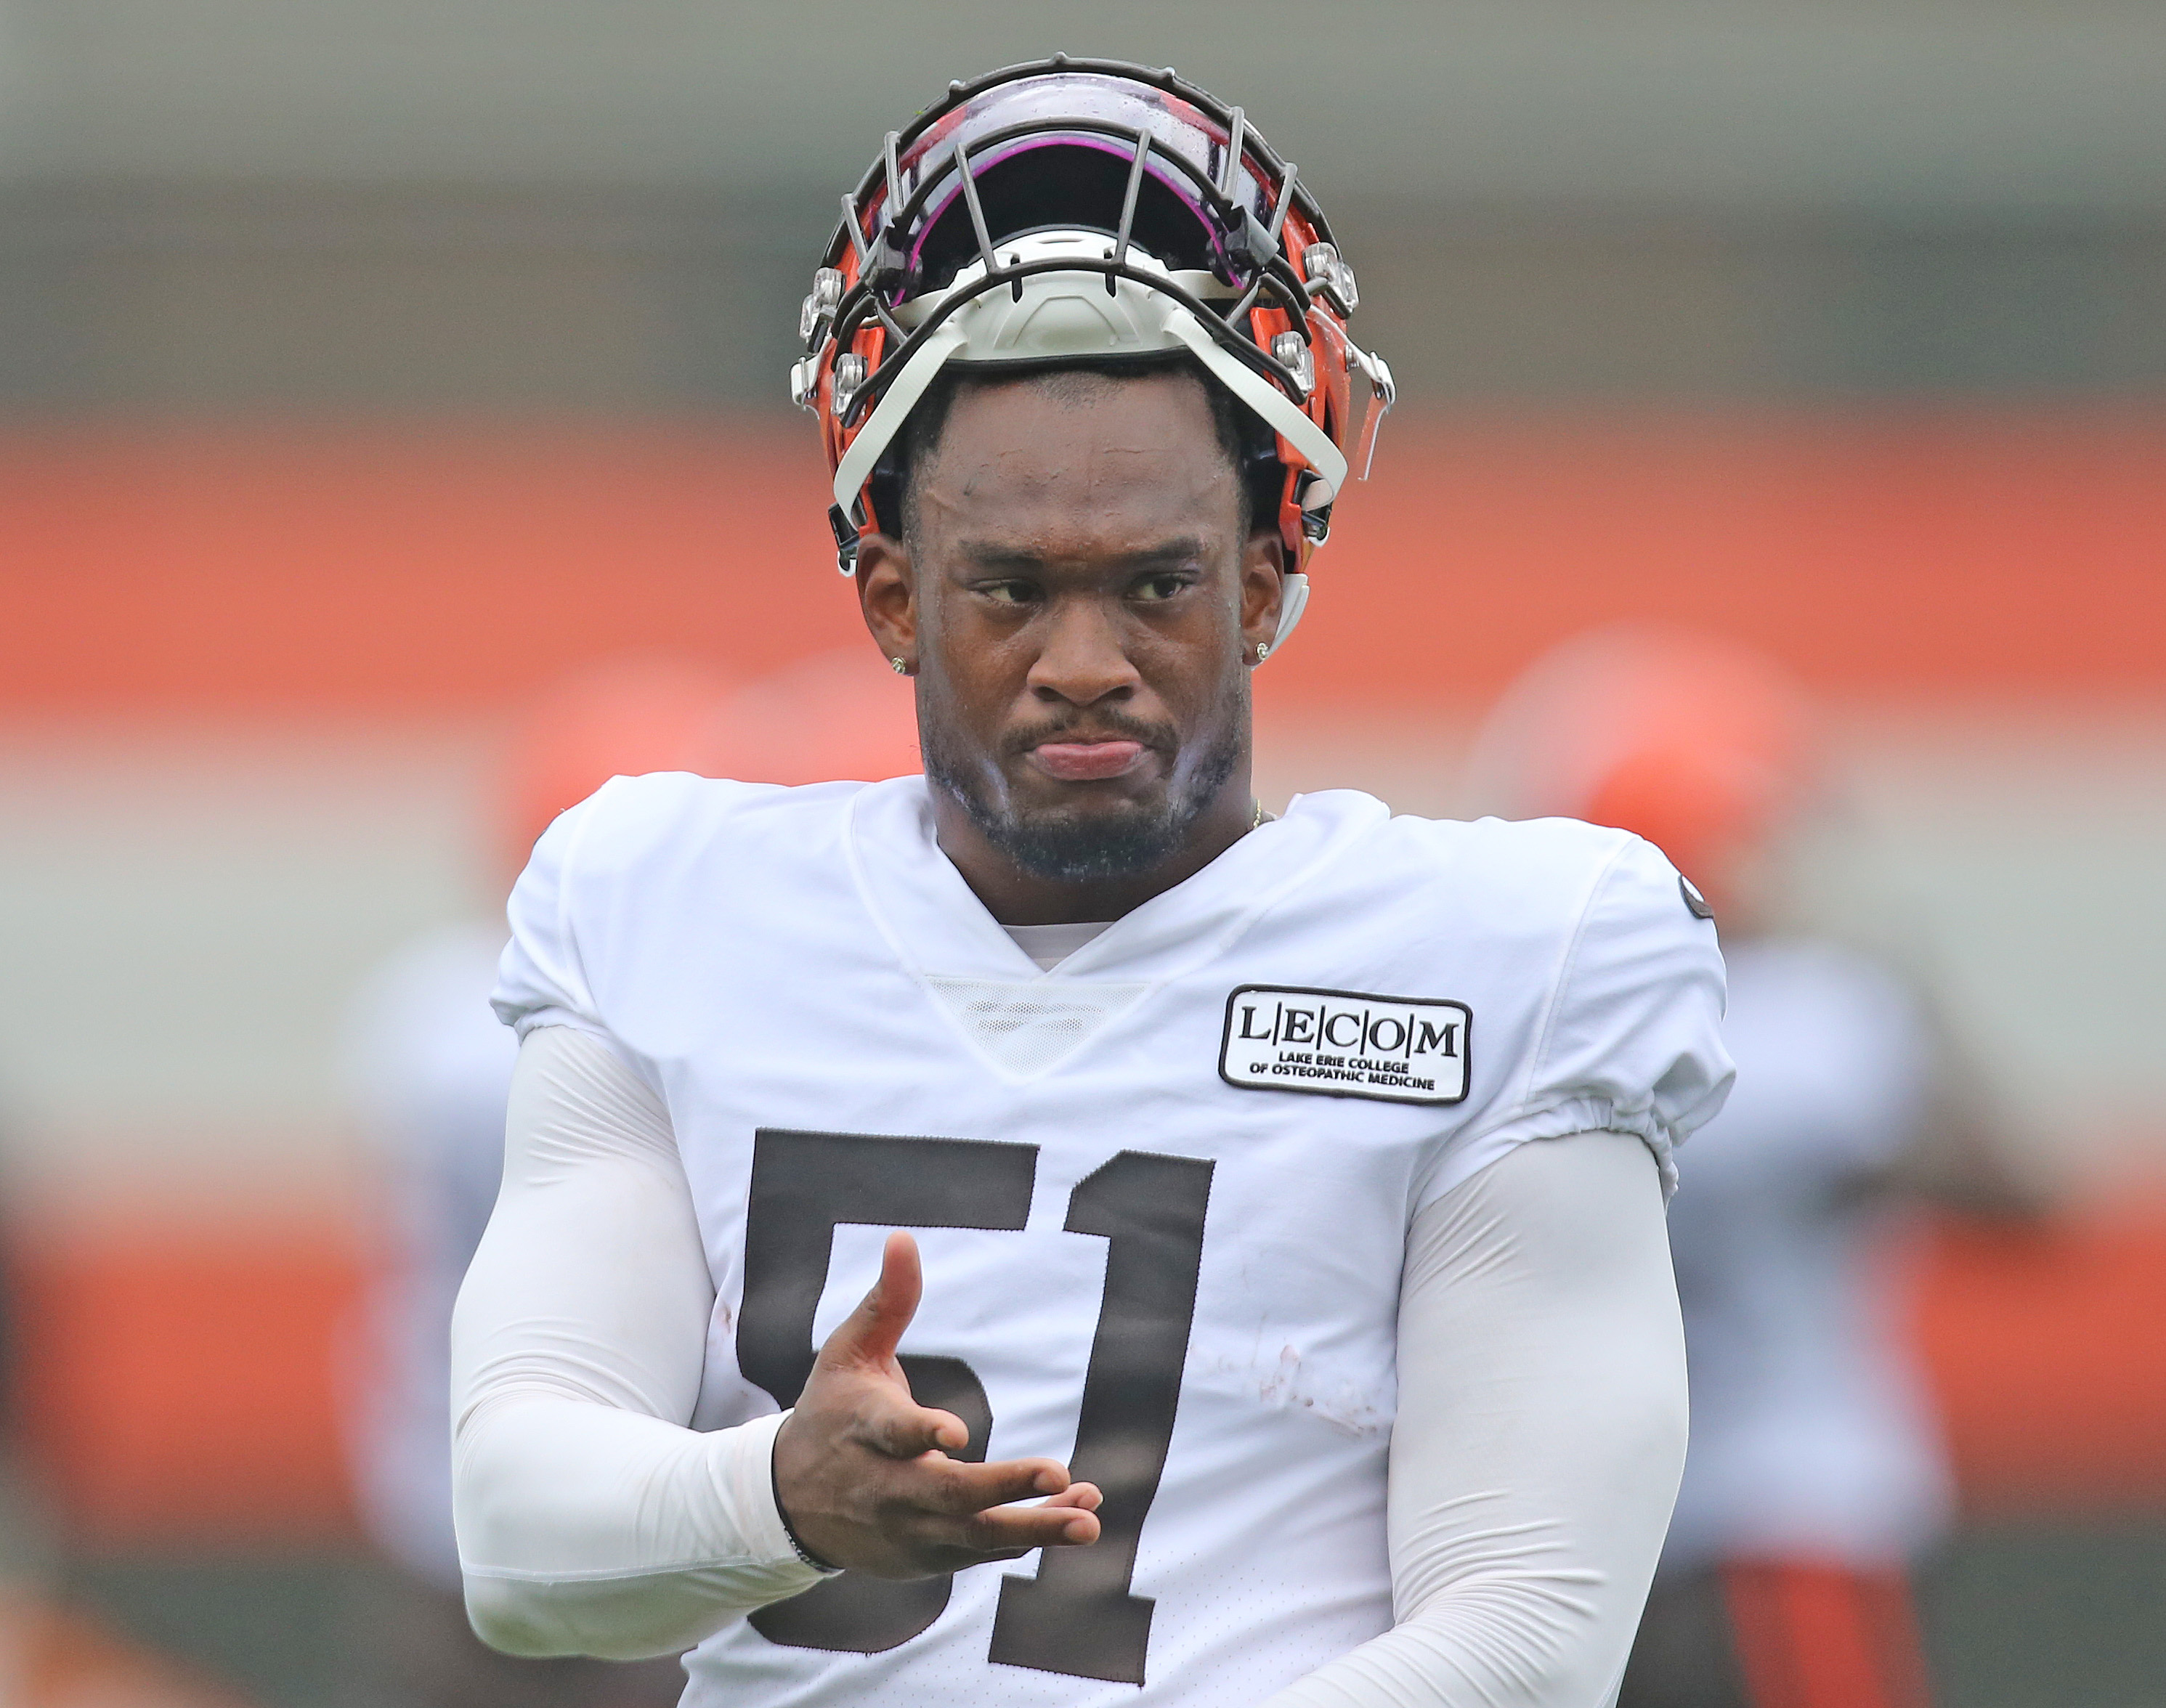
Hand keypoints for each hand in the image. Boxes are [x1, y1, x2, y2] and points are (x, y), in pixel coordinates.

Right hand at [772, 1231, 1101, 1578]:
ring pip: (974, 1534)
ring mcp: (908, 1529)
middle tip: (1058, 1472)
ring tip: (1089, 1519)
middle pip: (946, 1494)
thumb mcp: (848, 1355)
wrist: (790, 1504)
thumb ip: (887, 1303)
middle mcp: (885, 1487)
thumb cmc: (832, 1413)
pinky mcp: (928, 1557)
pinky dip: (1030, 1536)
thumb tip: (903, 1238)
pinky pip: (983, 1550)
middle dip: (1002, 1486)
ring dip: (1035, 1528)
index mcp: (863, 1429)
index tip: (957, 1433)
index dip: (922, 1434)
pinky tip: (1078, 1516)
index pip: (892, 1434)